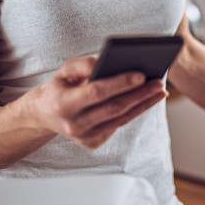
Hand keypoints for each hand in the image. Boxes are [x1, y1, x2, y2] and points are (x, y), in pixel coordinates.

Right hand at [28, 55, 166, 149]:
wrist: (45, 114)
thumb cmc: (60, 87)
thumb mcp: (64, 71)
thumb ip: (83, 64)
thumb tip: (105, 61)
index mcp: (63, 104)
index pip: (96, 93)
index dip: (119, 84)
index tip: (140, 74)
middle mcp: (73, 125)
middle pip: (113, 108)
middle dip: (139, 94)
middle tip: (158, 82)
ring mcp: (83, 137)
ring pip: (120, 119)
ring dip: (143, 104)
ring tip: (159, 90)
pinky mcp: (92, 143)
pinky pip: (118, 125)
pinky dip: (135, 111)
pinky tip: (148, 100)